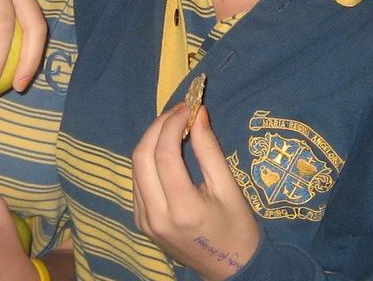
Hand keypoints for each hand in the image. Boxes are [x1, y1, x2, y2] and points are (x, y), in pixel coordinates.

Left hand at [132, 105, 259, 279]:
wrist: (230, 269)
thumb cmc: (237, 229)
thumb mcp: (229, 189)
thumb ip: (210, 150)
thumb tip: (197, 112)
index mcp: (183, 209)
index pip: (164, 154)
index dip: (172, 124)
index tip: (187, 107)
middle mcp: (156, 217)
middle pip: (141, 158)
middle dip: (157, 127)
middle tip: (178, 112)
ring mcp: (144, 222)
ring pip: (135, 168)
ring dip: (151, 141)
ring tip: (173, 125)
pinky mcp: (141, 223)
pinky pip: (137, 182)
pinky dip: (148, 160)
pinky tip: (165, 149)